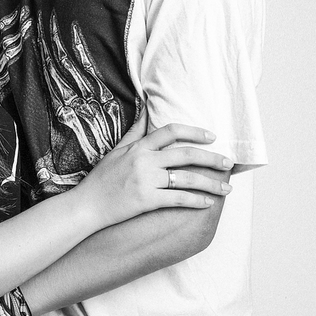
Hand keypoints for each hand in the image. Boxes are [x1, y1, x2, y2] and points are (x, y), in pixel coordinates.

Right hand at [78, 118, 232, 226]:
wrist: (87, 205)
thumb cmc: (101, 178)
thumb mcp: (117, 150)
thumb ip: (135, 132)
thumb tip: (145, 109)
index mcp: (139, 147)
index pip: (171, 131)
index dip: (194, 132)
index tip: (212, 137)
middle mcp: (144, 161)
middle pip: (186, 154)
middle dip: (212, 158)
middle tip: (229, 162)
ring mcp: (146, 180)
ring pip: (187, 178)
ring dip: (211, 183)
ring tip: (227, 188)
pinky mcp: (146, 200)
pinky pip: (178, 199)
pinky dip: (195, 200)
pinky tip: (208, 203)